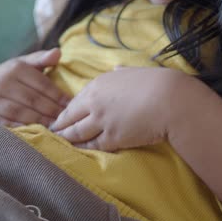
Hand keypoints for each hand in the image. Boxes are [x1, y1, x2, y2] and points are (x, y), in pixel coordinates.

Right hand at [0, 48, 70, 126]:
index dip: (58, 96)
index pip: (42, 84)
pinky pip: (6, 123)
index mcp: (16, 68)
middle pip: (33, 99)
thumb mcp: (22, 64)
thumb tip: (58, 52)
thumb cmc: (8, 77)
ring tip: (54, 128)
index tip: (71, 105)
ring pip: (20, 112)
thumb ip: (40, 59)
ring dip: (39, 121)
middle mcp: (3, 82)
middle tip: (65, 120)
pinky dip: (21, 128)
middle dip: (51, 111)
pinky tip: (34, 133)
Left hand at [50, 67, 203, 151]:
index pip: (75, 101)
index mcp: (98, 84)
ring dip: (66, 138)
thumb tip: (116, 69)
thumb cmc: (156, 82)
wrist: (171, 100)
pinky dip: (83, 148)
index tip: (60, 117)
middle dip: (59, 125)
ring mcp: (102, 121)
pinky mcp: (112, 138)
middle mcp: (95, 103)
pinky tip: (77, 151)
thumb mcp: (135, 71)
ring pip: (77, 133)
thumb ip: (121, 72)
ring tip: (58, 143)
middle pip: (70, 117)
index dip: (66, 111)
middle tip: (50, 132)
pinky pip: (93, 145)